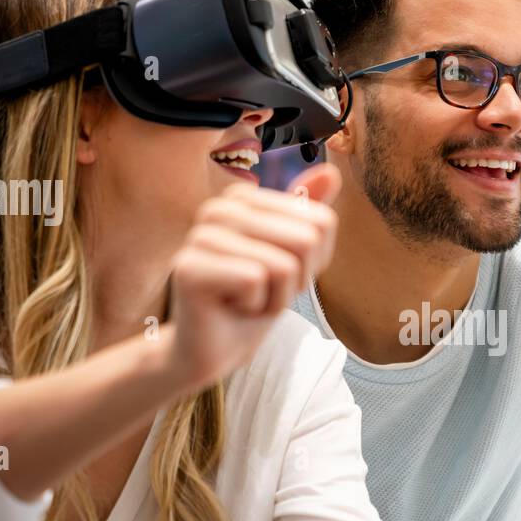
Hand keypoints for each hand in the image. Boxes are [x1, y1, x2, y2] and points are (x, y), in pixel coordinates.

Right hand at [165, 164, 340, 389]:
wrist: (216, 348)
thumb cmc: (254, 301)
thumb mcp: (294, 258)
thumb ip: (309, 215)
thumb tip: (331, 172)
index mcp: (243, 198)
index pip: (322, 223)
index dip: (312, 263)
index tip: (280, 277)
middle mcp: (218, 208)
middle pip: (305, 241)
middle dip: (295, 281)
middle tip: (263, 293)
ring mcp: (200, 236)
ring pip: (282, 265)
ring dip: (275, 298)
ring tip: (247, 302)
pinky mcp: (189, 267)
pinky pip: (256, 281)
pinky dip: (256, 307)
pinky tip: (232, 309)